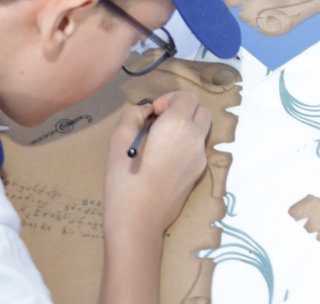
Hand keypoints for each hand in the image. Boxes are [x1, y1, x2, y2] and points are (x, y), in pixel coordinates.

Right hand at [102, 91, 211, 239]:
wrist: (139, 222)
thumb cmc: (124, 181)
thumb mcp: (118, 141)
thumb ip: (132, 116)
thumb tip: (145, 111)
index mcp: (178, 126)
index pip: (187, 96)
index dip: (169, 99)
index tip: (152, 114)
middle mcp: (195, 138)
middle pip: (200, 110)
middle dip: (182, 110)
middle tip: (158, 124)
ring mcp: (201, 158)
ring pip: (201, 130)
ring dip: (185, 127)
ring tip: (159, 142)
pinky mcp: (199, 173)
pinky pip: (197, 149)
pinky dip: (185, 145)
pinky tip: (163, 161)